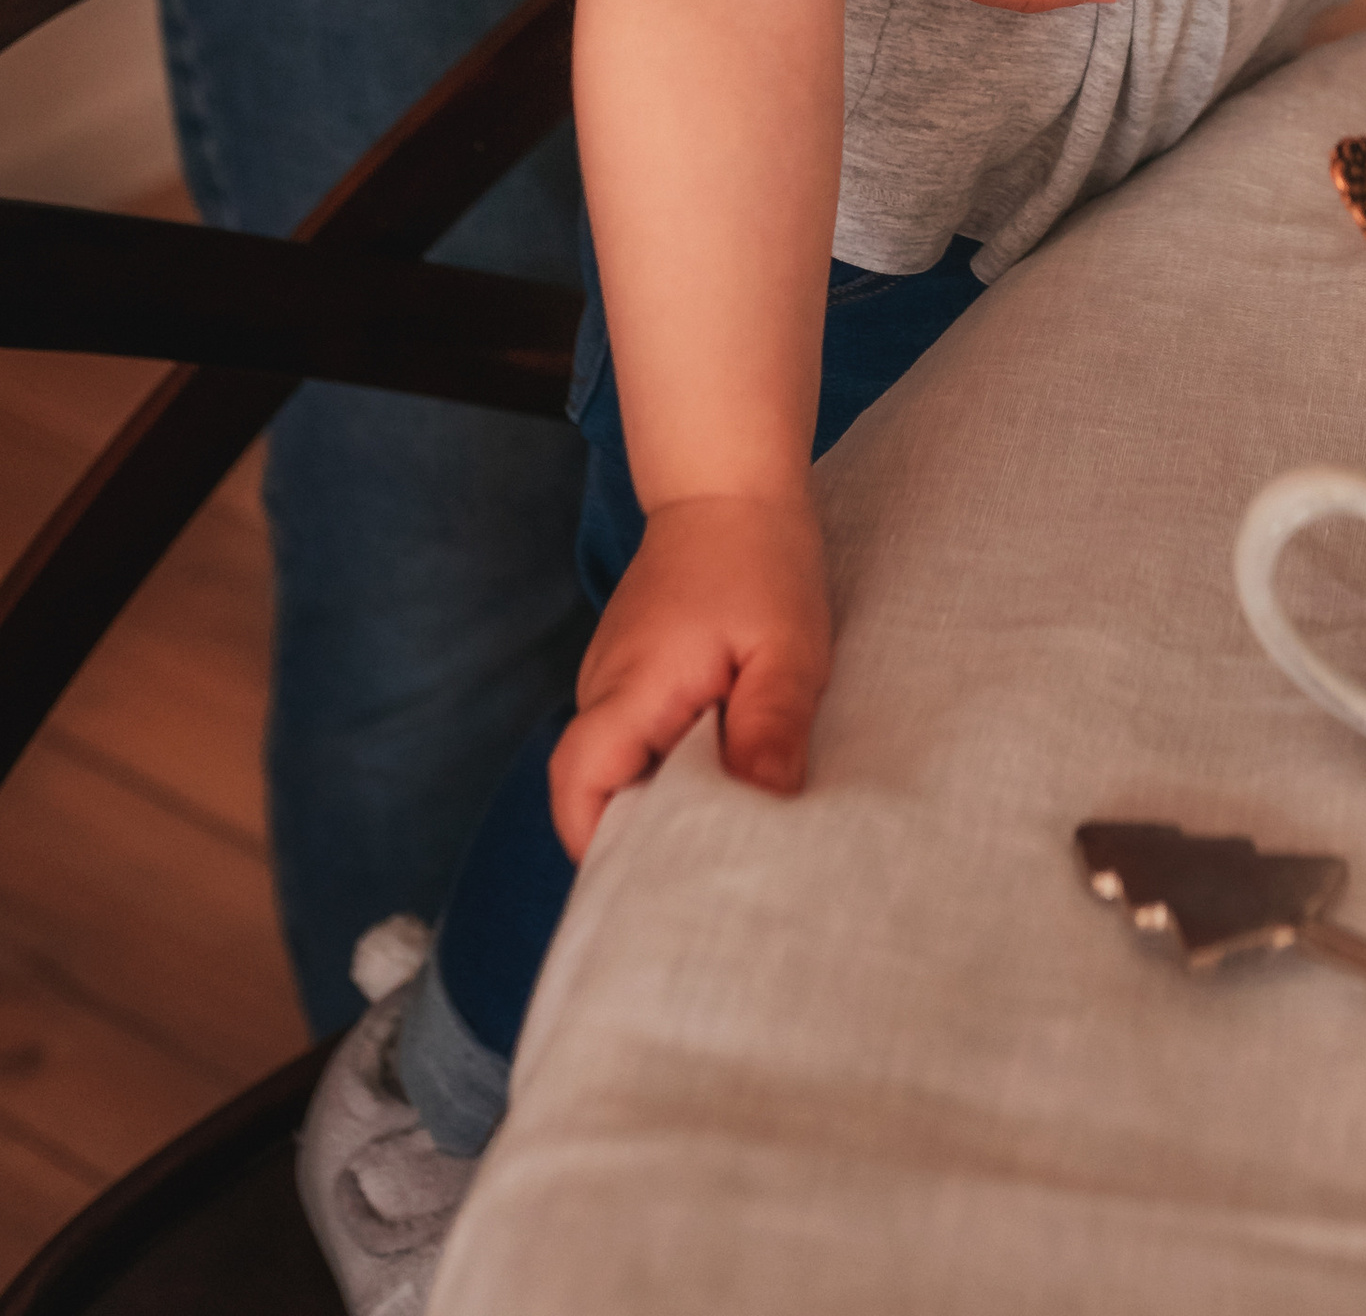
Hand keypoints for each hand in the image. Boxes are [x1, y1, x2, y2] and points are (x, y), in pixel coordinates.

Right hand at [549, 490, 830, 860]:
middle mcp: (605, 689)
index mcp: (630, 687)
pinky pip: (639, 739)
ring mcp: (614, 681)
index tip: (654, 879)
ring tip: (728, 829)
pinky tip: (727, 773)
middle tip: (711, 872)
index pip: (578, 783)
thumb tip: (764, 811)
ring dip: (665, 800)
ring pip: (620, 767)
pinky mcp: (635, 674)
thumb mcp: (787, 648)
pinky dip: (674, 766)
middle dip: (642, 839)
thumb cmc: (761, 561)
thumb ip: (772, 728)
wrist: (728, 486)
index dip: (599, 842)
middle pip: (595, 790)